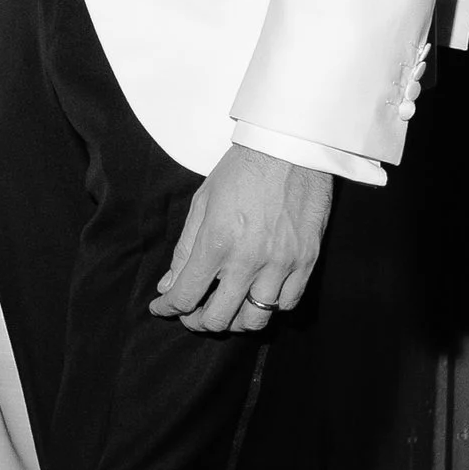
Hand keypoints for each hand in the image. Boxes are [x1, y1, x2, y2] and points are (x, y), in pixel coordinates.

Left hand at [153, 146, 331, 330]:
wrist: (290, 148)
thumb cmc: (242, 170)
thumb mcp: (202, 203)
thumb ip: (184, 248)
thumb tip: (169, 284)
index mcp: (217, 242)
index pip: (186, 295)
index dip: (168, 308)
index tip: (161, 308)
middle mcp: (249, 260)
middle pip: (219, 318)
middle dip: (197, 321)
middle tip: (192, 313)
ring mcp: (281, 264)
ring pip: (255, 320)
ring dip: (234, 321)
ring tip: (225, 309)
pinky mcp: (306, 261)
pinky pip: (287, 304)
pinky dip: (269, 308)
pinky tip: (257, 297)